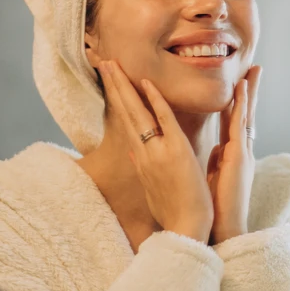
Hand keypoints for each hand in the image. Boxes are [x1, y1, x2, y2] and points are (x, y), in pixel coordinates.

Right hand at [99, 60, 213, 243]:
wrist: (186, 229)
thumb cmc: (173, 212)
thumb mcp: (153, 188)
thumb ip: (143, 165)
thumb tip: (133, 150)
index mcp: (142, 159)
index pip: (126, 122)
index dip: (117, 99)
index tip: (110, 80)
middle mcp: (144, 153)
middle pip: (126, 112)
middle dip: (114, 85)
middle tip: (103, 61)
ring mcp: (158, 151)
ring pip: (138, 112)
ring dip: (125, 86)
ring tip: (112, 64)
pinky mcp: (175, 152)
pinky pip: (163, 120)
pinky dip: (155, 101)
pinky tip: (145, 82)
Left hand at [206, 66, 261, 244]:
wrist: (222, 230)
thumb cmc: (214, 209)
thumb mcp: (212, 179)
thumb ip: (214, 162)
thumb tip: (213, 150)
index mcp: (232, 157)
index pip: (234, 123)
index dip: (237, 103)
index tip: (239, 84)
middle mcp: (240, 151)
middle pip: (245, 114)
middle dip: (250, 91)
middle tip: (255, 68)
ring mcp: (242, 153)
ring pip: (246, 115)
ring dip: (249, 92)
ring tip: (253, 71)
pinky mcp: (239, 157)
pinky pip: (240, 125)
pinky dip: (241, 105)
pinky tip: (242, 88)